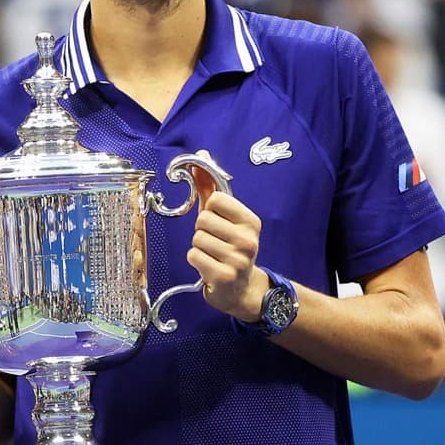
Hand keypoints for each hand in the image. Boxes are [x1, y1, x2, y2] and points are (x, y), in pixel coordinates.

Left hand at [184, 161, 268, 321]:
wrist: (241, 289)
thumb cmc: (230, 247)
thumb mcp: (224, 217)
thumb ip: (210, 187)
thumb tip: (200, 155)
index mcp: (251, 221)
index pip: (215, 199)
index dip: (210, 210)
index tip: (219, 222)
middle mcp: (248, 239)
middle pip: (203, 220)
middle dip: (202, 230)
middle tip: (214, 242)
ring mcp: (237, 260)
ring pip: (196, 239)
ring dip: (198, 247)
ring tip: (212, 255)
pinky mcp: (223, 276)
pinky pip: (193, 256)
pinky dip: (196, 260)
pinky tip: (208, 266)